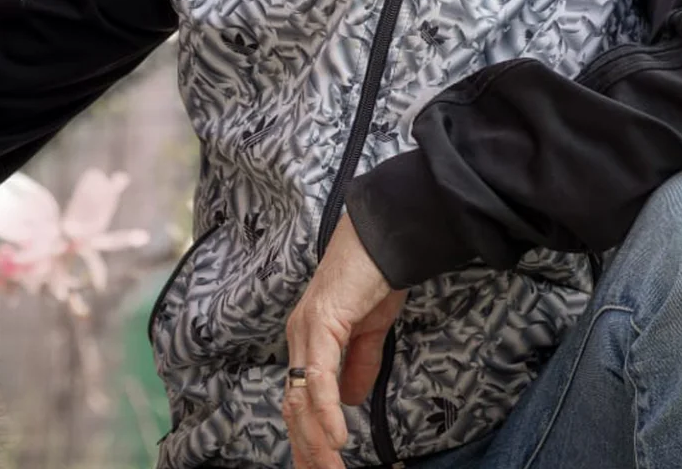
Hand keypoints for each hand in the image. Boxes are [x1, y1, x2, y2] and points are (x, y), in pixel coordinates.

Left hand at [283, 214, 408, 468]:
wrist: (387, 236)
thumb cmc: (378, 275)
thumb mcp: (371, 331)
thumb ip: (359, 365)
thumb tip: (350, 401)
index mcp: (308, 340)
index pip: (300, 398)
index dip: (306, 435)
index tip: (317, 465)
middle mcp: (298, 337)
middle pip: (294, 405)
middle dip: (306, 447)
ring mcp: (306, 329)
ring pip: (302, 397)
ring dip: (315, 440)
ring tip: (329, 468)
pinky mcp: (321, 322)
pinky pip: (320, 376)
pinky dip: (326, 410)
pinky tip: (337, 437)